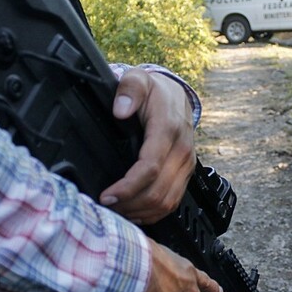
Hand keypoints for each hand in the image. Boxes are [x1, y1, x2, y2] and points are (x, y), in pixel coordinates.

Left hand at [100, 69, 195, 224]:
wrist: (176, 95)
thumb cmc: (154, 91)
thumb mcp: (138, 79)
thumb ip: (129, 89)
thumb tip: (120, 110)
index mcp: (168, 129)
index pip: (150, 167)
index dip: (127, 187)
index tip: (106, 196)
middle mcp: (182, 151)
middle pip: (158, 191)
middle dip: (129, 204)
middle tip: (104, 207)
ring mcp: (187, 164)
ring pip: (167, 201)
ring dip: (140, 212)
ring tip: (116, 212)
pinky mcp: (186, 173)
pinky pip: (173, 202)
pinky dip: (153, 213)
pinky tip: (134, 212)